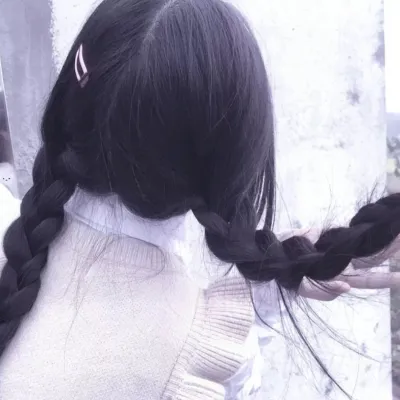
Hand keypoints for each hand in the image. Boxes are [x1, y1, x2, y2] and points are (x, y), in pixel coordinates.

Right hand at [279, 228, 399, 301]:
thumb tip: (346, 289)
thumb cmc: (285, 271)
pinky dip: (364, 229)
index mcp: (339, 278)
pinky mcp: (328, 234)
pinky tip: (376, 224)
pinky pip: (349, 233)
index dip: (386, 278)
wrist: (271, 252)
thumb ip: (321, 292)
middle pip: (374, 260)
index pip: (369, 278)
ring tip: (399, 233)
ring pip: (364, 244)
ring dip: (383, 241)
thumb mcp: (300, 288)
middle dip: (393, 253)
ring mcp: (336, 247)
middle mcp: (342, 263)